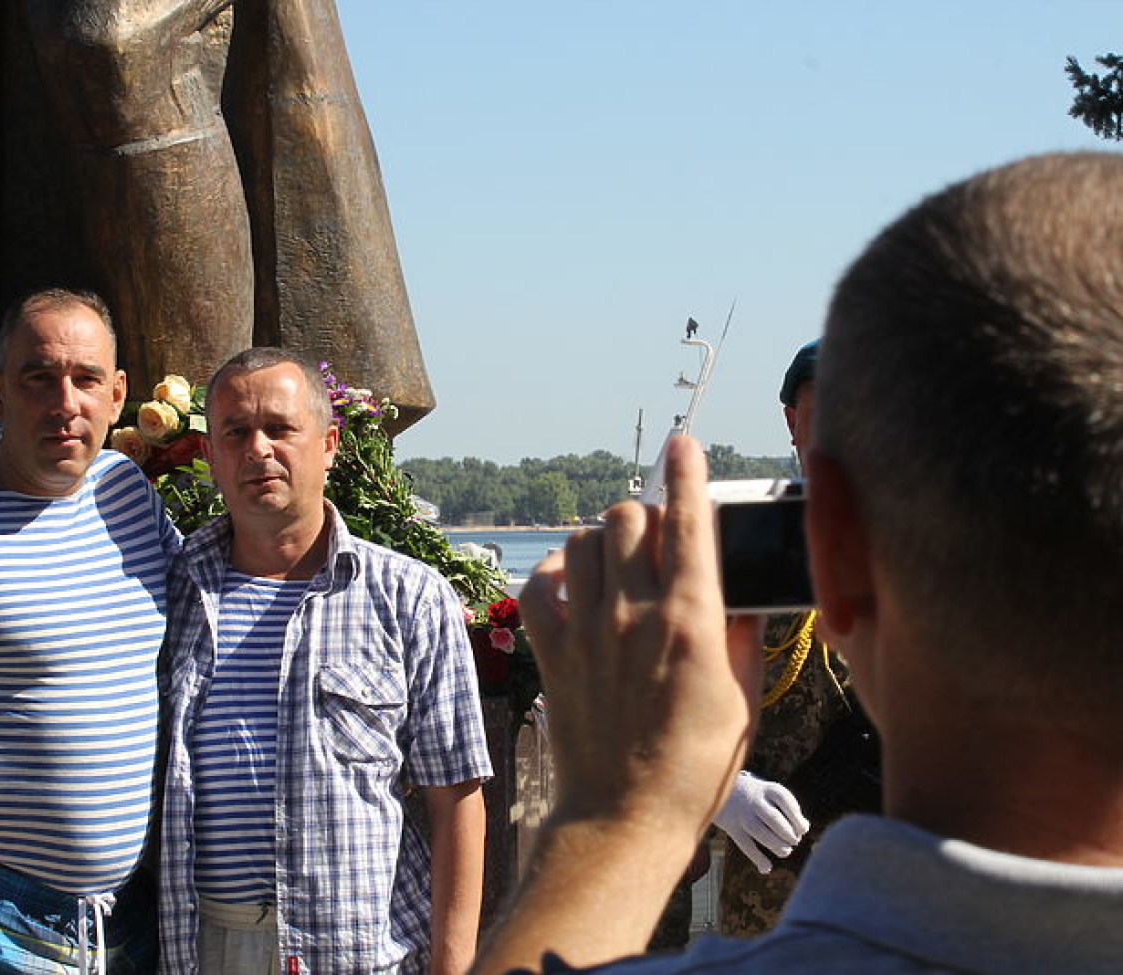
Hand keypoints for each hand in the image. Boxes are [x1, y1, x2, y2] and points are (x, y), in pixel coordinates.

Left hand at [519, 435, 762, 840]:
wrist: (624, 816)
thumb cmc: (696, 767)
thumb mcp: (743, 700)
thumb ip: (743, 636)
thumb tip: (743, 593)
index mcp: (691, 621)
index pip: (689, 523)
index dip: (688, 473)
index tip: (685, 444)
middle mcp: (634, 613)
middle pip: (629, 516)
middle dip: (648, 514)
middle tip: (660, 540)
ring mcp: (586, 629)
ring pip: (585, 539)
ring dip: (606, 538)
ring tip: (620, 562)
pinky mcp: (551, 650)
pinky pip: (541, 582)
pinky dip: (557, 571)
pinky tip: (575, 583)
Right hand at [713, 770, 809, 873]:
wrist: (716, 784)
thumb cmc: (752, 792)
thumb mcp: (768, 791)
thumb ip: (786, 806)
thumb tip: (804, 828)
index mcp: (766, 788)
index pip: (786, 801)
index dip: (797, 818)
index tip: (803, 828)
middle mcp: (753, 800)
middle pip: (774, 819)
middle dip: (788, 834)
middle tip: (794, 840)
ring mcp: (742, 814)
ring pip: (760, 832)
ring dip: (777, 845)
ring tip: (786, 851)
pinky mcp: (731, 826)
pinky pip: (745, 845)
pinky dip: (757, 858)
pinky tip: (766, 868)